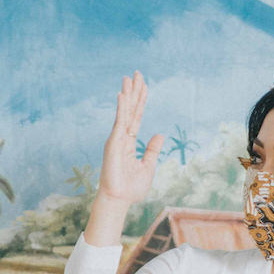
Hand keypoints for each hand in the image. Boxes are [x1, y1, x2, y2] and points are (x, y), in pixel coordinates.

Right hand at [97, 72, 164, 205]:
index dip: (141, 100)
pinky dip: (121, 108)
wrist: (120, 200)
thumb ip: (151, 150)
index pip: (136, 116)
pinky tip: (123, 95)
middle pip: (130, 109)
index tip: (143, 85)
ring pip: (124, 112)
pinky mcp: (114, 144)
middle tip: (137, 73)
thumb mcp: (148, 166)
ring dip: (127, 94)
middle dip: (134, 91)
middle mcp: (121, 137)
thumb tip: (159, 134)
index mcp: (129, 142)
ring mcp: (116, 139)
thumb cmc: (131, 188)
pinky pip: (119, 122)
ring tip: (129, 77)